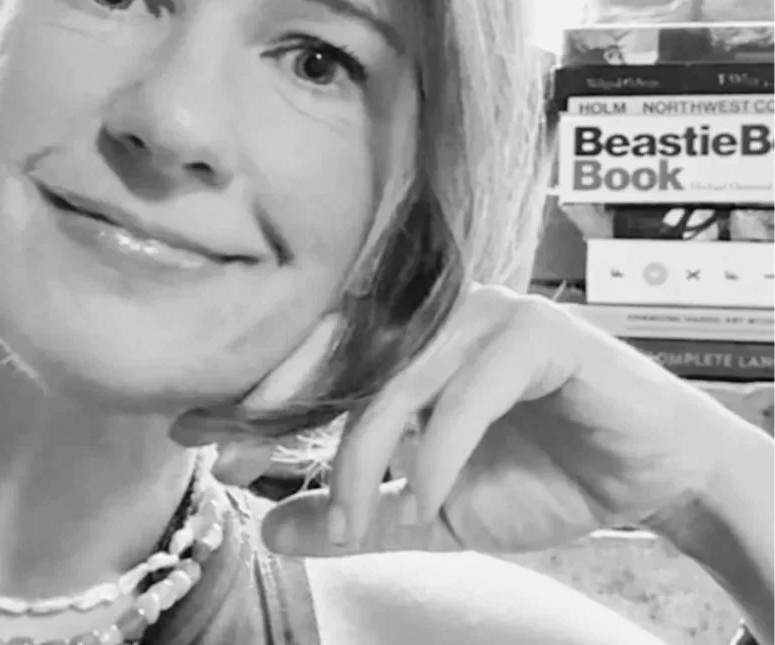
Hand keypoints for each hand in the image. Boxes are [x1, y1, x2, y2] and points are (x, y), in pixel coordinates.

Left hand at [170, 284, 746, 556]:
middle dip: (282, 399)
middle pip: (342, 350)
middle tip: (231, 446)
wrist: (648, 474)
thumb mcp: (436, 509)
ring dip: (367, 447)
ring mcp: (487, 316)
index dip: (260, 395)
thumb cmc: (544, 475)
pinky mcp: (538, 333)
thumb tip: (274, 530)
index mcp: (410, 342)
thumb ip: (363, 513)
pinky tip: (430, 494)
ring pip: (400, 372)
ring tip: (353, 514)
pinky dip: (442, 446)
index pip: (320, 360)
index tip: (199, 431)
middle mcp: (439, 316)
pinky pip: (470, 388)